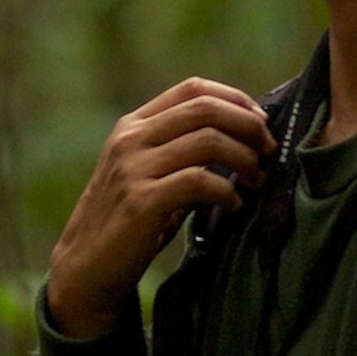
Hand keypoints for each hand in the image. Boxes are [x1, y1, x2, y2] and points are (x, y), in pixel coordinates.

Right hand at [46, 77, 274, 339]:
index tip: (260, 122)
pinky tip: (234, 205)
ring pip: (208, 141)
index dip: (235, 99)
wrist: (87, 266)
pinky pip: (200, 182)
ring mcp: (133, 169)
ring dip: (245, 160)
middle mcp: (130, 139)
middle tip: (269, 151)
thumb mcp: (147, 173)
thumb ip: (180, 150)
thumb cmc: (129, 221)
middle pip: (205, 109)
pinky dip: (228, 192)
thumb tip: (245, 135)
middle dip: (248, 126)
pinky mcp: (141, 201)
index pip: (193, 89)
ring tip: (256, 180)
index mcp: (132, 126)